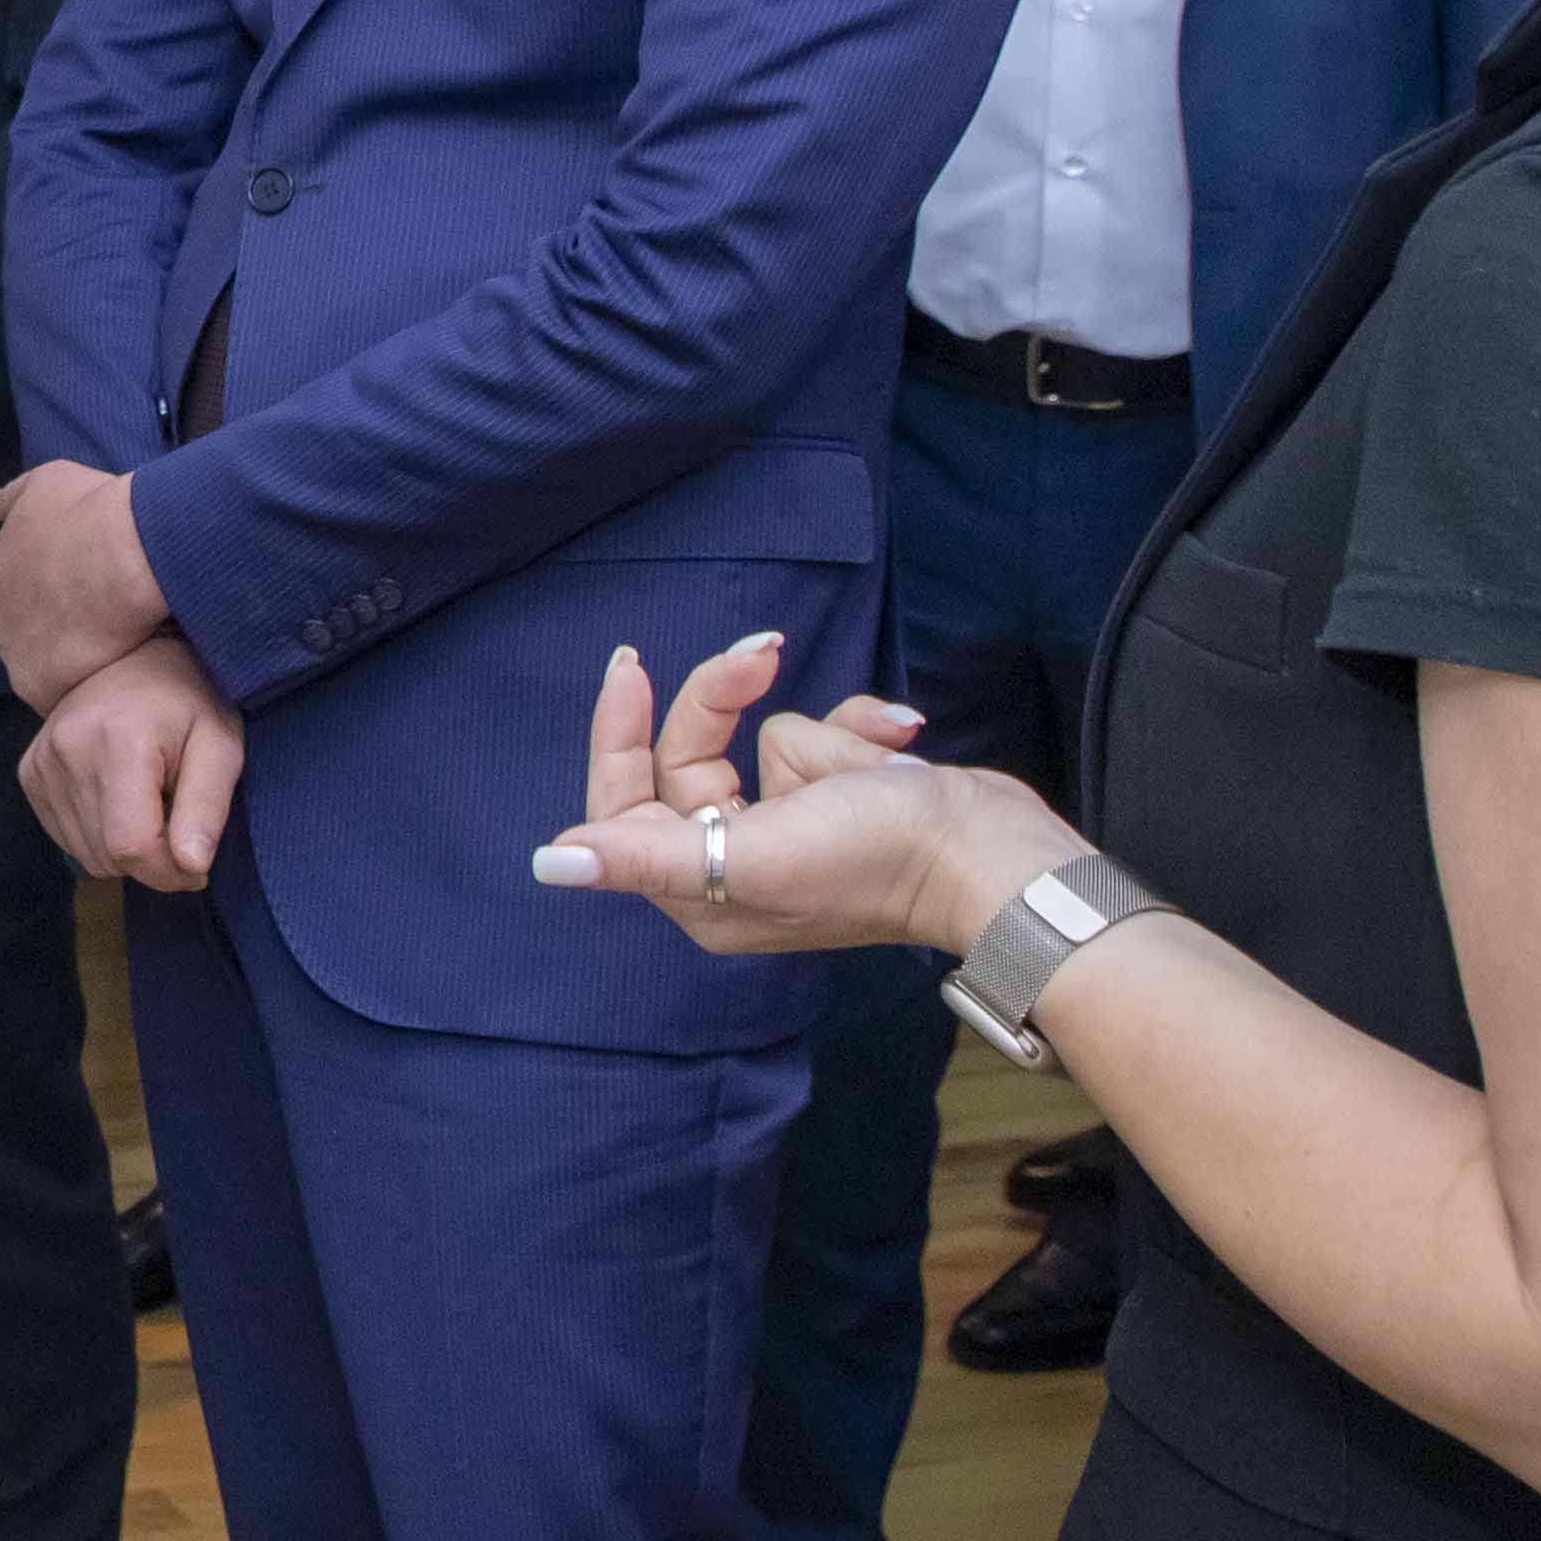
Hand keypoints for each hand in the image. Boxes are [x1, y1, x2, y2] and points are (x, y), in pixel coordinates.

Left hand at [0, 464, 173, 709]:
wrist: (127, 551)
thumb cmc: (93, 509)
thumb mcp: (46, 483)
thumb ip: (13, 497)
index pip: (18, 592)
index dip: (55, 591)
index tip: (88, 587)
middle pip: (26, 631)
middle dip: (57, 628)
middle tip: (104, 619)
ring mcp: (13, 654)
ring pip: (41, 665)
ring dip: (70, 660)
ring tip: (115, 649)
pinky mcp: (38, 686)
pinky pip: (58, 695)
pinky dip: (82, 687)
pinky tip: (112, 673)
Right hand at [18, 637, 247, 888]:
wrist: (138, 658)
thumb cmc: (189, 701)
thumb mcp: (220, 747)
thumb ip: (208, 808)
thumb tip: (193, 867)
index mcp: (119, 739)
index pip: (132, 846)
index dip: (169, 872)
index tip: (197, 863)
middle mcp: (67, 749)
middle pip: (108, 856)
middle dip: (152, 860)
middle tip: (178, 822)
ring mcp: (41, 761)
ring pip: (88, 855)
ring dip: (125, 848)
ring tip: (148, 803)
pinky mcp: (29, 771)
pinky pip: (66, 838)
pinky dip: (99, 835)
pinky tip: (119, 798)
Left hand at [532, 631, 1032, 961]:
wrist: (993, 853)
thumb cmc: (876, 857)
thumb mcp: (752, 853)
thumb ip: (647, 854)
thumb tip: (547, 865)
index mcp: (702, 889)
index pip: (627, 798)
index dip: (621, 730)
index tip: (631, 665)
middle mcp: (736, 863)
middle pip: (695, 752)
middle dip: (731, 700)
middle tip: (763, 652)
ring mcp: (793, 830)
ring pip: (770, 735)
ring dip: (823, 735)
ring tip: (870, 766)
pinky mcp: (844, 799)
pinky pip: (824, 734)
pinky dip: (859, 730)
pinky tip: (898, 742)